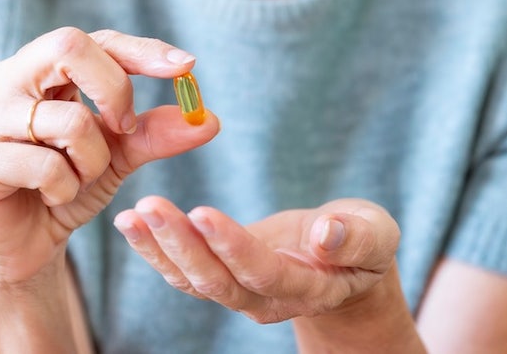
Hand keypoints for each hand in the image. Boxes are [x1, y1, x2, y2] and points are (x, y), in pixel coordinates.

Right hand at [0, 27, 219, 298]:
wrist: (26, 245)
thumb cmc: (67, 184)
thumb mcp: (120, 155)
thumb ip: (157, 133)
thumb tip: (209, 119)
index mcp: (37, 68)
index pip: (94, 40)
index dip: (141, 51)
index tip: (186, 67)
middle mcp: (4, 81)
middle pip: (69, 46)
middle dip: (115, 90)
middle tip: (125, 129)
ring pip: (68, 119)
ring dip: (93, 159)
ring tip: (80, 177)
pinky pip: (44, 166)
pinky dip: (66, 187)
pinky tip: (55, 197)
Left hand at [112, 196, 400, 324]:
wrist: (345, 261)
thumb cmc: (363, 240)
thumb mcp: (375, 233)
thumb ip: (356, 237)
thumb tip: (328, 232)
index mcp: (309, 288)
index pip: (264, 273)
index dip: (233, 247)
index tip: (202, 212)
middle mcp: (267, 300)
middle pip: (217, 281)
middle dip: (181, 244)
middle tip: (150, 207)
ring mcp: (241, 293)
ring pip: (193, 280)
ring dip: (160, 248)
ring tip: (130, 215)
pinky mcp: (222, 278)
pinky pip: (184, 271)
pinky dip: (156, 249)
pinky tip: (132, 223)